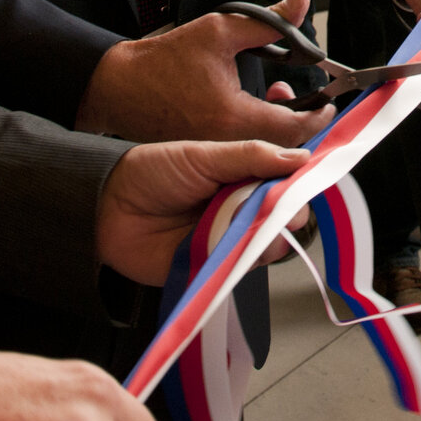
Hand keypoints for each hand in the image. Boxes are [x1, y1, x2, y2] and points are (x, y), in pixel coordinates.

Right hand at [74, 0, 333, 146]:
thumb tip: (301, 1)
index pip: (294, 129)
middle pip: (284, 147)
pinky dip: (259, 138)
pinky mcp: (205, 159)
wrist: (117, 87)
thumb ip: (268, 20)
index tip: (329, 102)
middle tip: (312, 101)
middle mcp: (226, 145)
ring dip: (281, 129)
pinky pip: (244, 156)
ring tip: (280, 96)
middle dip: (303, 123)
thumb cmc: (164, 60)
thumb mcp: (218, 31)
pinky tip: (257, 111)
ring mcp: (214, 156)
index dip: (318, 116)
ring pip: (265, 153)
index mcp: (233, 117)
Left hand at [95, 136, 313, 284]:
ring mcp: (229, 237)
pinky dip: (249, 256)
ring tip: (265, 225)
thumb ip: (251, 156)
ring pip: (269, 241)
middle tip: (290, 207)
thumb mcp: (203, 154)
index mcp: (240, 174)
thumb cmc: (151, 173)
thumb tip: (301, 158)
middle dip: (291, 209)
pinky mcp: (216, 265)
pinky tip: (246, 245)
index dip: (300, 177)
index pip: (283, 178)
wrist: (106, 207)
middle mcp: (240, 206)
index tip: (314, 173)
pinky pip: (243, 265)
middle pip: (283, 212)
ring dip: (272, 234)